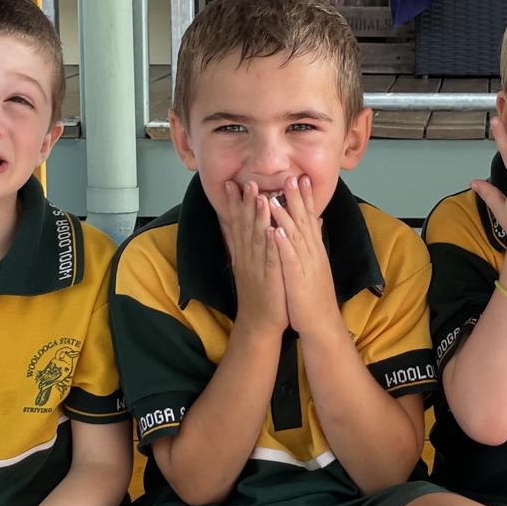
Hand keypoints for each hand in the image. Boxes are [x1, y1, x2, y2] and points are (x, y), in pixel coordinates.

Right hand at [220, 180, 287, 334]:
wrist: (260, 323)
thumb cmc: (262, 294)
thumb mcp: (257, 266)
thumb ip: (258, 246)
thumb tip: (262, 226)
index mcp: (245, 254)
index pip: (238, 224)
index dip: (235, 204)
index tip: (233, 183)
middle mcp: (248, 258)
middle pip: (245, 227)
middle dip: (245, 204)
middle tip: (245, 182)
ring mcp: (258, 268)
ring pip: (257, 239)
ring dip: (258, 218)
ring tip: (260, 197)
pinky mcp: (271, 279)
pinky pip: (271, 259)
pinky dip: (272, 244)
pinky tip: (274, 230)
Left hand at [269, 175, 338, 335]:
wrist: (320, 322)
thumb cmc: (315, 293)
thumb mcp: (316, 264)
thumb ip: (315, 240)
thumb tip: (317, 220)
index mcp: (314, 249)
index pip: (310, 218)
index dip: (305, 198)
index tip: (300, 178)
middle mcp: (312, 253)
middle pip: (304, 222)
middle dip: (297, 199)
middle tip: (291, 177)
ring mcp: (306, 265)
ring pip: (296, 237)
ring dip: (286, 216)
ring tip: (276, 197)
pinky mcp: (298, 279)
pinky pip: (290, 259)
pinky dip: (283, 245)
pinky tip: (276, 231)